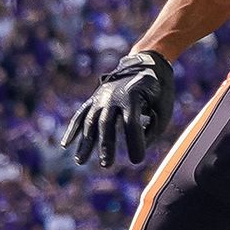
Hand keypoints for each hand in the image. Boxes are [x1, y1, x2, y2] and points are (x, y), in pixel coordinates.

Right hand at [62, 50, 176, 167]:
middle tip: (106, 165)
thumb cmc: (159, 91)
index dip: (134, 142)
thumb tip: (138, 147)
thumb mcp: (163, 109)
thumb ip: (152, 130)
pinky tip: (66, 145)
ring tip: (81, 161)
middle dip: (105, 145)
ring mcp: (101, 97)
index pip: (132, 123)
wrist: (146, 64)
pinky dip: (74, 130)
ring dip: (85, 142)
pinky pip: (81, 114)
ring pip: (90, 121)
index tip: (137, 160)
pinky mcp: (94, 99)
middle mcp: (114, 96)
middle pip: (107, 123)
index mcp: (134, 96)